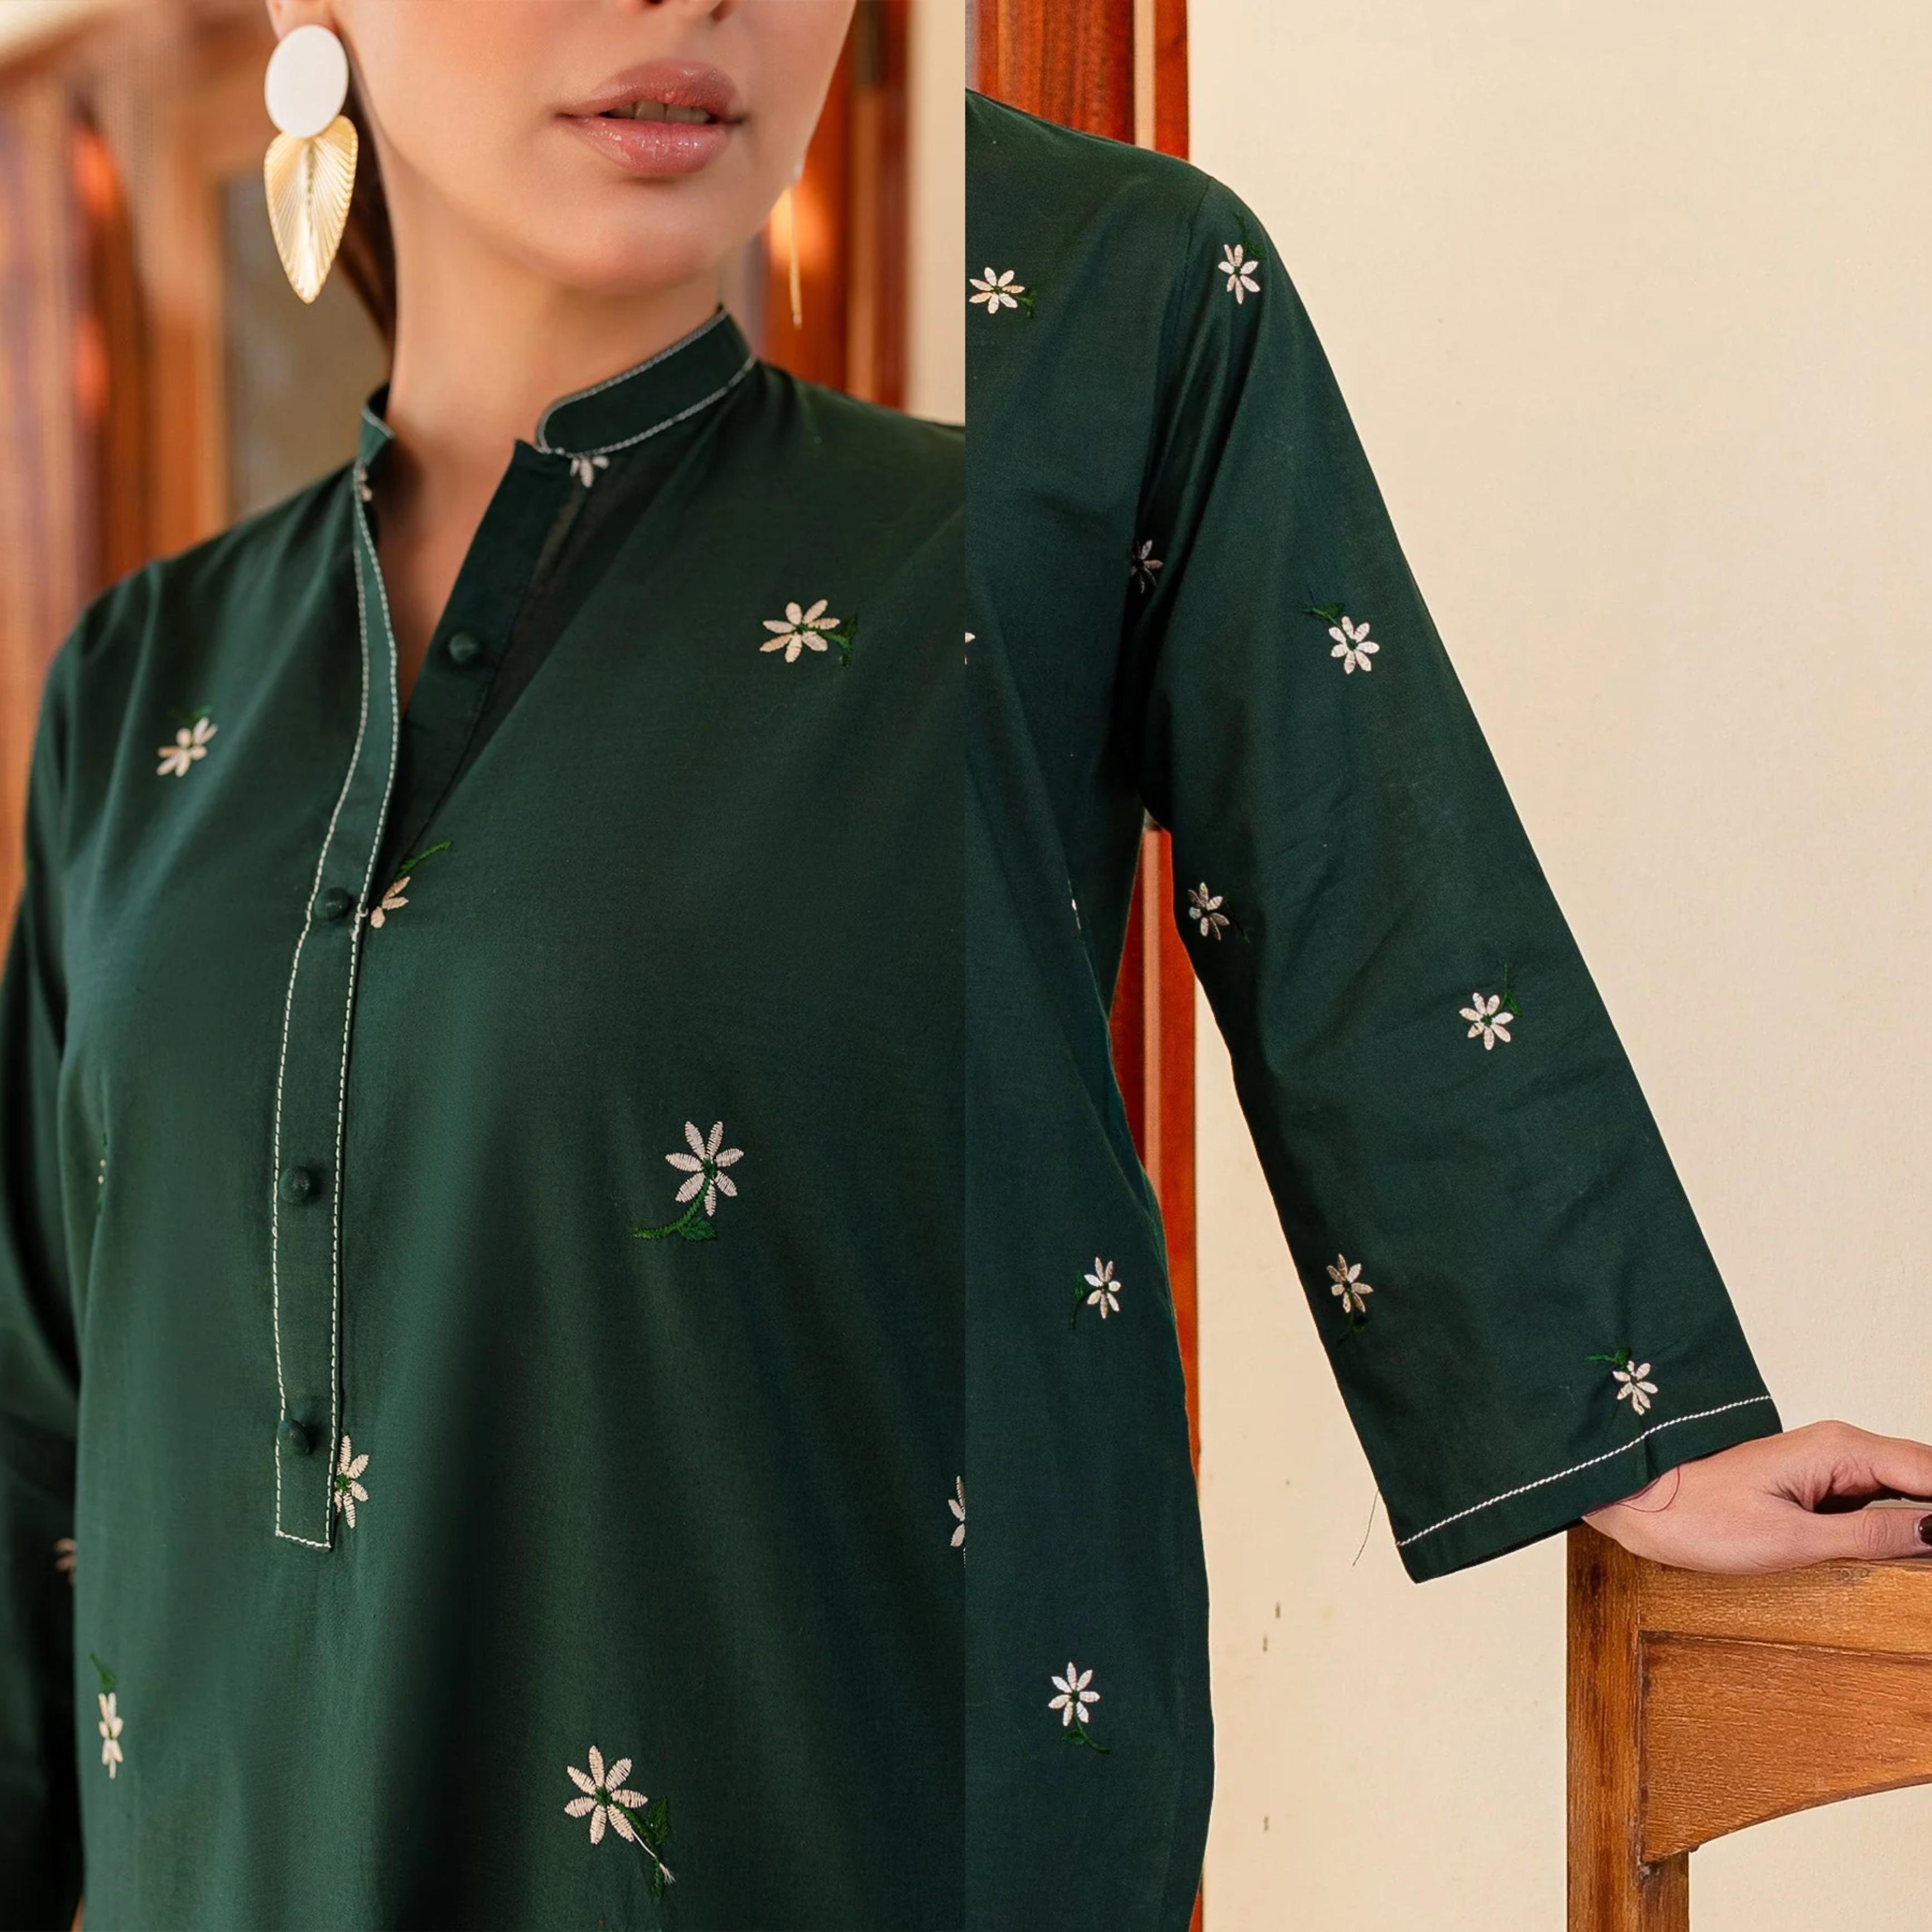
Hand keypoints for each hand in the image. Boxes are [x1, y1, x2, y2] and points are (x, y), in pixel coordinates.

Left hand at [1582, 1420, 1931, 1571]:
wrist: (1643, 1503)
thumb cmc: (1701, 1516)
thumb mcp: (1795, 1538)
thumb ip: (1873, 1533)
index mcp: (1841, 1449)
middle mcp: (1841, 1447)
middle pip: (1926, 1476)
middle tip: (1924, 1565)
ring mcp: (1830, 1465)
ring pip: (1906, 1489)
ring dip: (1921, 1519)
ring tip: (1915, 1560)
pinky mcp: (1816, 1485)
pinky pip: (1877, 1500)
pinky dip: (1898, 1524)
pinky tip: (1903, 1552)